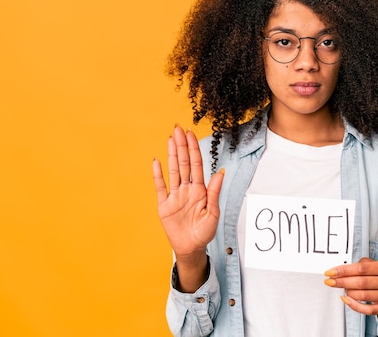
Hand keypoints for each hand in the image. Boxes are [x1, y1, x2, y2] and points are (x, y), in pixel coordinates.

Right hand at [152, 126, 223, 257]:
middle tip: (178, 128)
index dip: (193, 149)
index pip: (196, 165)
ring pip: (173, 170)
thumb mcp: (213, 212)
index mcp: (200, 190)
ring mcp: (174, 196)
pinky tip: (157, 161)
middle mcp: (186, 189)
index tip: (191, 133)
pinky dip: (158, 175)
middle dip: (181, 145)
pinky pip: (160, 187)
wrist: (191, 248)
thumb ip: (214, 192)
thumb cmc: (204, 231)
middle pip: (183, 163)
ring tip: (170, 138)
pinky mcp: (164, 205)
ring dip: (171, 154)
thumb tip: (221, 171)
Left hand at [324, 257, 377, 322]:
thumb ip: (362, 265)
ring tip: (342, 289)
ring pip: (364, 296)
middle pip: (362, 282)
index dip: (345, 270)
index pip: (363, 268)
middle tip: (330, 281)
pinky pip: (368, 309)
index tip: (331, 272)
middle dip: (342, 282)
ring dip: (348, 292)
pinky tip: (347, 299)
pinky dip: (354, 305)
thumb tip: (340, 269)